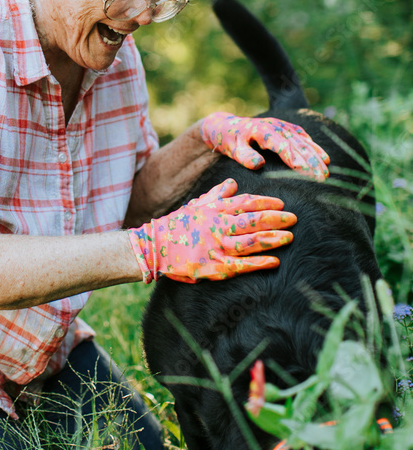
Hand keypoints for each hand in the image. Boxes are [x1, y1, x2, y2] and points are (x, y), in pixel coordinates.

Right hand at [127, 178, 296, 283]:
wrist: (154, 246)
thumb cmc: (176, 225)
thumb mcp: (196, 205)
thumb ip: (216, 195)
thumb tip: (233, 182)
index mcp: (213, 210)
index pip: (244, 203)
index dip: (264, 203)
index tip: (282, 204)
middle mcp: (216, 226)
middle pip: (250, 220)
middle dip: (275, 219)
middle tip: (294, 219)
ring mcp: (214, 246)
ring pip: (248, 241)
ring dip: (271, 239)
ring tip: (289, 237)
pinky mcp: (212, 266)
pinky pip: (239, 265)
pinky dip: (258, 263)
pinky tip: (274, 262)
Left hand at [200, 111, 329, 180]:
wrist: (226, 125)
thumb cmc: (229, 140)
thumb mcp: (232, 149)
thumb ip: (244, 156)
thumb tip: (259, 164)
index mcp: (262, 130)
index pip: (282, 145)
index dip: (294, 158)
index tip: (306, 172)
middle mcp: (274, 126)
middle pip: (296, 143)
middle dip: (311, 160)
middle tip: (323, 177)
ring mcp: (281, 125)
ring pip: (302, 140)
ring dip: (316, 155)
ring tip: (327, 171)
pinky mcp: (285, 127)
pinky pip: (302, 136)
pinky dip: (313, 146)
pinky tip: (324, 157)